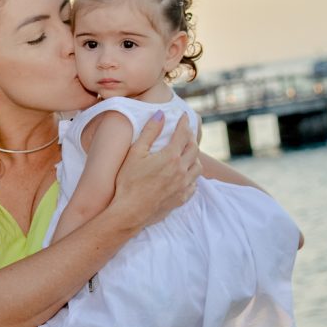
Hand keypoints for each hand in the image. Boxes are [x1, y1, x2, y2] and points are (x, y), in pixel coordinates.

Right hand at [110, 112, 200, 227]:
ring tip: (187, 154)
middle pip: (194, 149)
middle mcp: (181, 170)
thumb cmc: (128, 182)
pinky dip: (192, 176)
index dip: (184, 123)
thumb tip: (160, 114)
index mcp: (171, 156)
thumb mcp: (135, 153)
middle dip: (191, 138)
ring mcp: (183, 186)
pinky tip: (185, 175)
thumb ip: (149, 132)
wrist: (129, 212)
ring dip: (194, 157)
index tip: (185, 116)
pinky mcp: (181, 198)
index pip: (183, 134)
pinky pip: (194, 184)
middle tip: (186, 133)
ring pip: (198, 167)